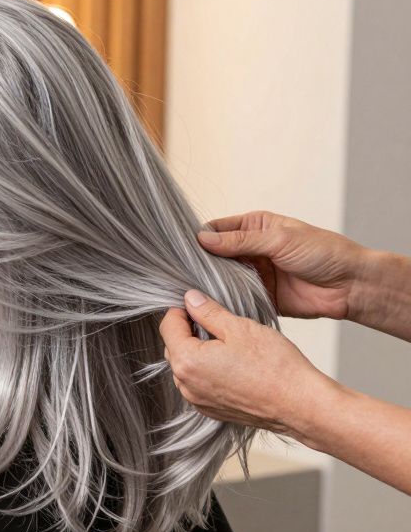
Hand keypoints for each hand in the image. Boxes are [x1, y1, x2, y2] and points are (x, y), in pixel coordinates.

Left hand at [159, 289, 335, 441]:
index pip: (168, 326)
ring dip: (198, 352)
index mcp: (187, 361)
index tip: (198, 304)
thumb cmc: (274, 366)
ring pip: (186, 367)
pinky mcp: (211, 410)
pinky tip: (233, 364)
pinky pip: (199, 384)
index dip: (181, 310)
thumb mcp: (240, 327)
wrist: (300, 405)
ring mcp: (197, 400)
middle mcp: (185, 385)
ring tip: (228, 344)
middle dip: (189, 331)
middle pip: (173, 347)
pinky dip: (208, 371)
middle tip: (217, 322)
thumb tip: (190, 298)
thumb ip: (208, 312)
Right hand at [198, 211, 369, 321]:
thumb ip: (240, 241)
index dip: (198, 238)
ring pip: (221, 278)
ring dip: (210, 283)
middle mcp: (250, 249)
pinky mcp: (258, 295)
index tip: (180, 250)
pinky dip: (223, 301)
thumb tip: (202, 239)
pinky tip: (208, 304)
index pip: (216, 229)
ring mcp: (253, 273)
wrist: (350, 285)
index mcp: (254, 227)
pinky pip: (234, 298)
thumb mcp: (279, 240)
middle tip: (181, 273)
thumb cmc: (323, 252)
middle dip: (200, 263)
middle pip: (214, 255)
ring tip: (190, 290)